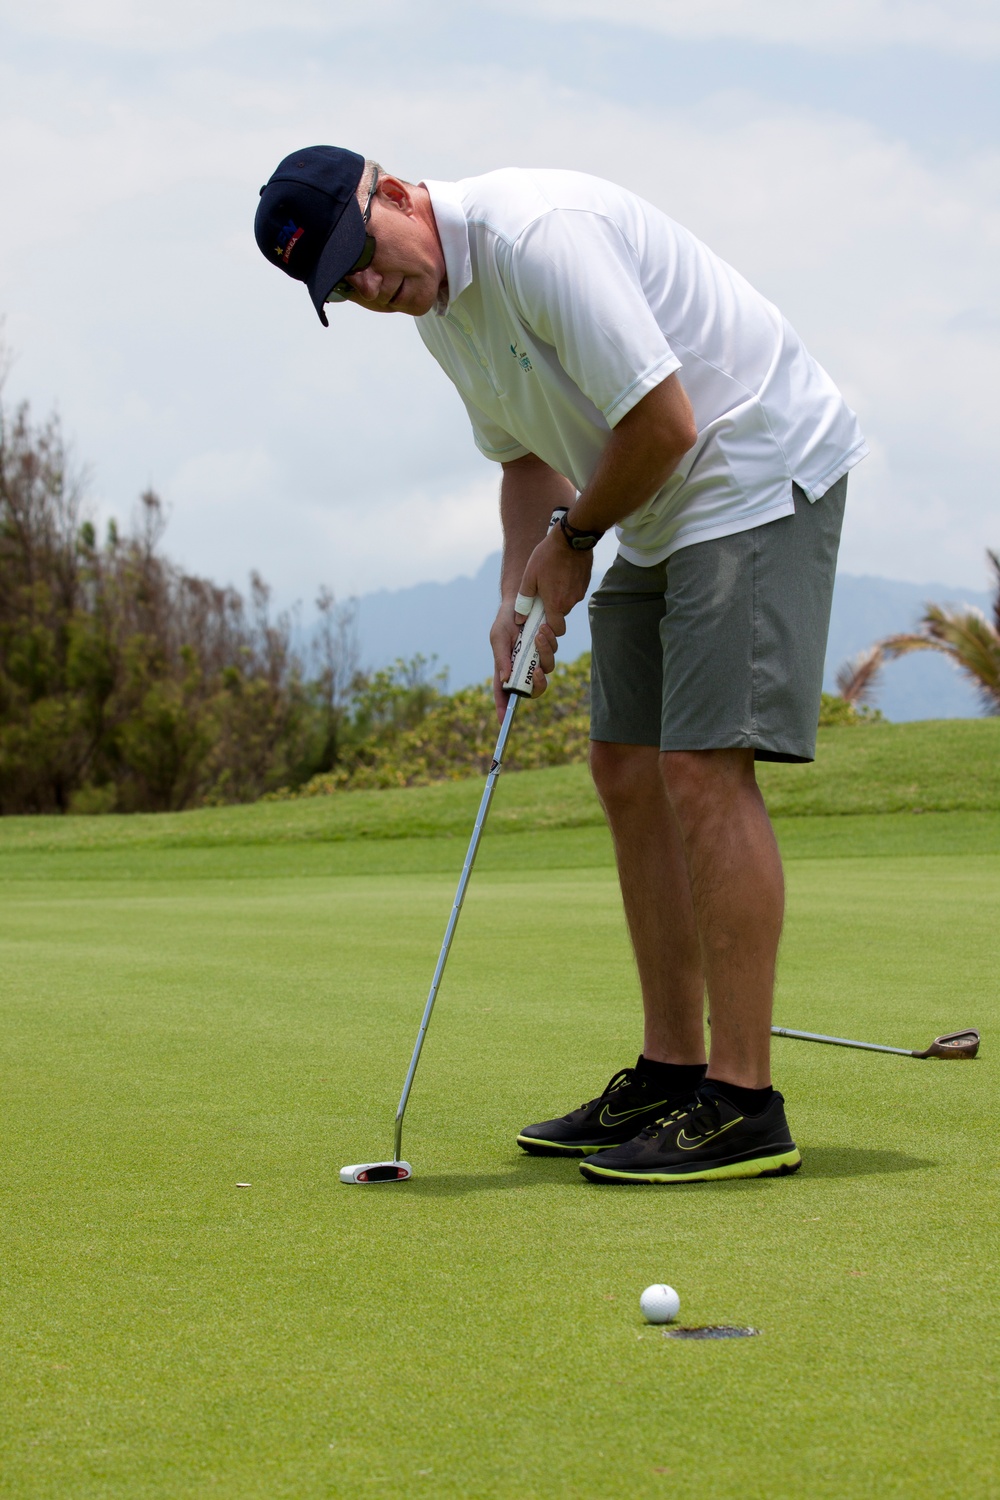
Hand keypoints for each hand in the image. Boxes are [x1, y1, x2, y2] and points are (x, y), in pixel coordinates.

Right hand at [489, 599, 557, 720]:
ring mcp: (536, 659)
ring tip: (539, 633)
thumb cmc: (505, 621)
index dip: (504, 710)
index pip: (505, 694)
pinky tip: (544, 627)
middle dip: (538, 683)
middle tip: (537, 672)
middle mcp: (523, 668)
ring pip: (547, 669)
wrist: (521, 601)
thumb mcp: (499, 638)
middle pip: (534, 689)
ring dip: (544, 652)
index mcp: (506, 669)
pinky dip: (550, 642)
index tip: (504, 722)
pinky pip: (553, 653)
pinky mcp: (548, 648)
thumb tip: (504, 680)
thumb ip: (501, 659)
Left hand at [517, 526, 592, 639]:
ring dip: (559, 598)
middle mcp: (570, 602)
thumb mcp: (529, 576)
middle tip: (541, 596)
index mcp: (555, 603)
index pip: (556, 630)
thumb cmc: (547, 556)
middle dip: (551, 610)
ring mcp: (579, 593)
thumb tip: (520, 618)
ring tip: (551, 580)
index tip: (540, 622)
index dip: (549, 630)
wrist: (572, 539)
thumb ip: (524, 600)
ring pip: (567, 603)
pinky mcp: (585, 584)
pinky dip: (567, 589)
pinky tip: (560, 574)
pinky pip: (574, 593)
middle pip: (560, 615)